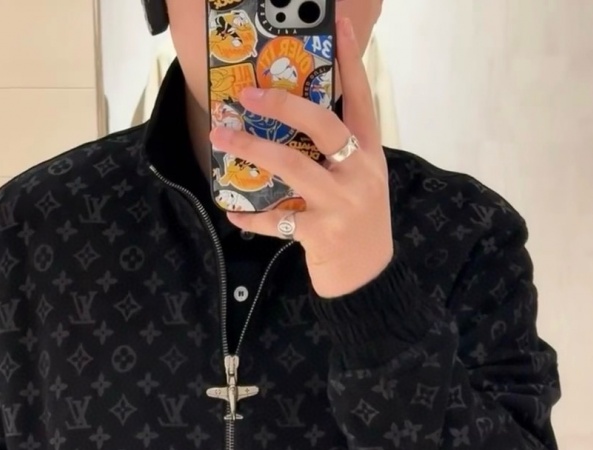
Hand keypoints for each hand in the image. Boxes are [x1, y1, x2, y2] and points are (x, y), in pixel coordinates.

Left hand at [208, 7, 393, 298]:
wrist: (369, 280)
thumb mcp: (358, 181)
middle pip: (323, 127)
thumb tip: (293, 119)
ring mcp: (341, 204)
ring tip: (223, 137)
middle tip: (248, 94)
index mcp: (370, 154)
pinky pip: (278, 222)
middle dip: (284, 105)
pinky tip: (232, 211)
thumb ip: (337, 153)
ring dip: (253, 150)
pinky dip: (251, 217)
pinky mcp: (322, 235)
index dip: (351, 61)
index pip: (361, 99)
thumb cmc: (356, 223)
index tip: (340, 26)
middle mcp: (359, 174)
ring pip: (292, 167)